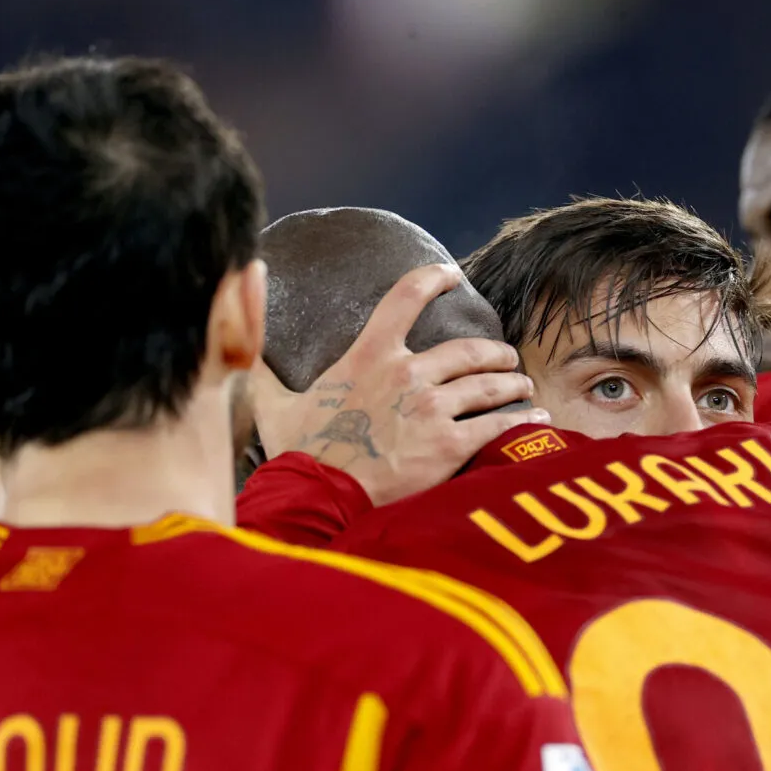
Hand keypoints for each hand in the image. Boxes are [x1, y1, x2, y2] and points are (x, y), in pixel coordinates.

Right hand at [250, 263, 549, 505]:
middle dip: (495, 352)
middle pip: (469, 350)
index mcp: (369, 354)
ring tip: (523, 386)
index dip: (434, 278)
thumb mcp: (275, 405)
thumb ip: (261, 371)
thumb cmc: (300, 454)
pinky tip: (536, 419)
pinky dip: (522, 420)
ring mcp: (431, 408)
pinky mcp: (450, 444)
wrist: (320, 497)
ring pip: (490, 384)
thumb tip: (234, 347)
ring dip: (512, 383)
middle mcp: (407, 373)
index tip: (453, 274)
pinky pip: (499, 425)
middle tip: (506, 357)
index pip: (406, 296)